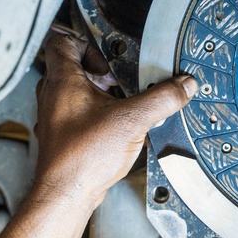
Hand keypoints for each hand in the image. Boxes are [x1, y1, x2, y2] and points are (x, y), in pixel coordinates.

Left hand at [33, 34, 196, 207]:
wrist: (66, 195)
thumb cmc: (84, 156)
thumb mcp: (133, 120)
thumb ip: (162, 99)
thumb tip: (184, 85)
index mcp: (63, 82)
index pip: (61, 42)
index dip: (86, 42)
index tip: (109, 56)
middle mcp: (53, 97)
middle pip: (69, 66)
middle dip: (98, 70)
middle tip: (119, 80)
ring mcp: (54, 118)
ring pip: (72, 92)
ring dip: (96, 92)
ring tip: (120, 102)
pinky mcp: (62, 137)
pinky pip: (76, 114)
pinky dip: (94, 113)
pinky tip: (115, 127)